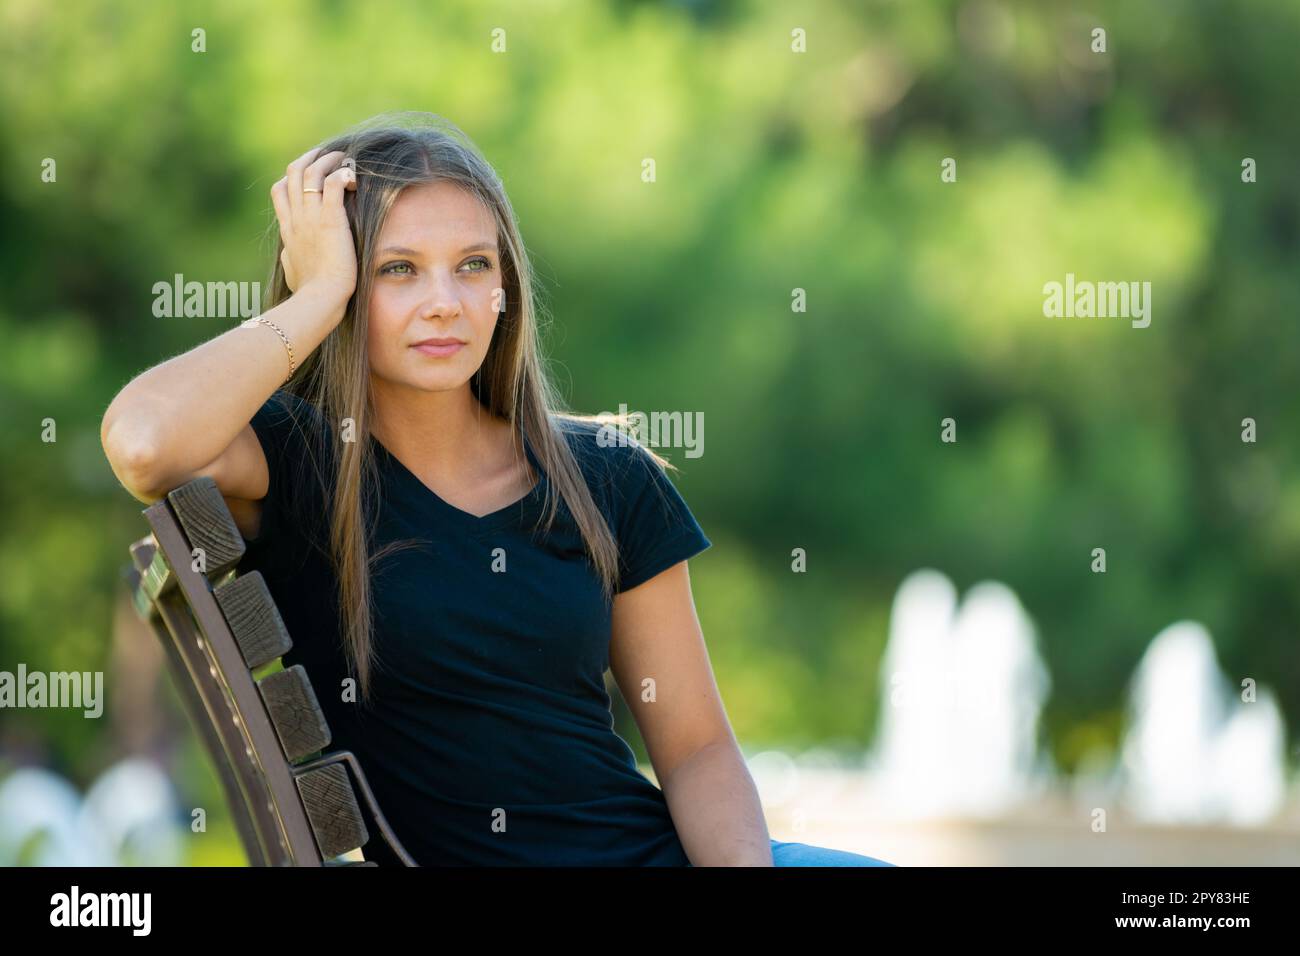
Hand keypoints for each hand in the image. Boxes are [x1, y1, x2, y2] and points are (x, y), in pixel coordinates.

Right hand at [270, 146, 357, 306]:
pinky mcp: (330, 219)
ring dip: (329, 161)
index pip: (281, 190)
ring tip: (345, 159)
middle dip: (312, 158)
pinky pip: (332, 183)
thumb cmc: (308, 292)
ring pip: (312, 172)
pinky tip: (352, 177)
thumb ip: (290, 257)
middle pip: (294, 172)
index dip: (293, 176)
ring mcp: (310, 217)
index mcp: (288, 229)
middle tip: (330, 155)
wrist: (318, 299)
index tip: (311, 172)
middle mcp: (296, 218)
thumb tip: (287, 255)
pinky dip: (342, 173)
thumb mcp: (292, 271)